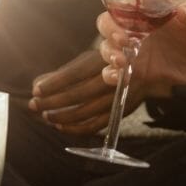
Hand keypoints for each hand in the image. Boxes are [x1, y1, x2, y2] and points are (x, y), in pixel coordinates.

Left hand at [29, 50, 148, 134]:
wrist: (150, 64)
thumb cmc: (110, 58)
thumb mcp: (90, 56)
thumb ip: (65, 71)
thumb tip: (37, 84)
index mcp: (106, 57)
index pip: (77, 72)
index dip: (56, 82)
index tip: (36, 90)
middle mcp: (116, 76)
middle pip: (81, 93)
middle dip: (55, 101)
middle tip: (34, 104)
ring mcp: (120, 96)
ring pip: (89, 111)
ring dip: (64, 116)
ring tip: (46, 115)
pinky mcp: (122, 110)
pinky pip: (98, 125)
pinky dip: (77, 128)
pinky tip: (61, 126)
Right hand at [90, 0, 185, 87]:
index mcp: (150, 4)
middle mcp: (137, 24)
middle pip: (107, 19)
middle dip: (108, 28)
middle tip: (123, 38)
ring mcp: (134, 46)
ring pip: (106, 45)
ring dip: (108, 51)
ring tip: (122, 59)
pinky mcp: (136, 68)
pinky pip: (113, 70)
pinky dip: (110, 73)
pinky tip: (118, 75)